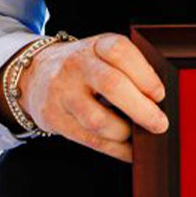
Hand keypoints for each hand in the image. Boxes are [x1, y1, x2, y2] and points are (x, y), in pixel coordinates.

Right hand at [15, 33, 168, 162]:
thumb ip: (130, 68)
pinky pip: (89, 139)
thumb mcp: (103, 54)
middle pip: (112, 85)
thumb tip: (161, 99)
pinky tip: (128, 150)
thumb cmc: (84, 66)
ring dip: (125, 132)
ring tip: (139, 134)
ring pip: (97, 119)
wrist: (35, 75)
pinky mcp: (54, 118)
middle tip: (160, 124)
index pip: (121, 52)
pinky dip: (114, 149)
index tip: (160, 94)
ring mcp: (62, 92)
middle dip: (142, 109)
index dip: (145, 74)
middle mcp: (76, 66)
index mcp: (95, 46)